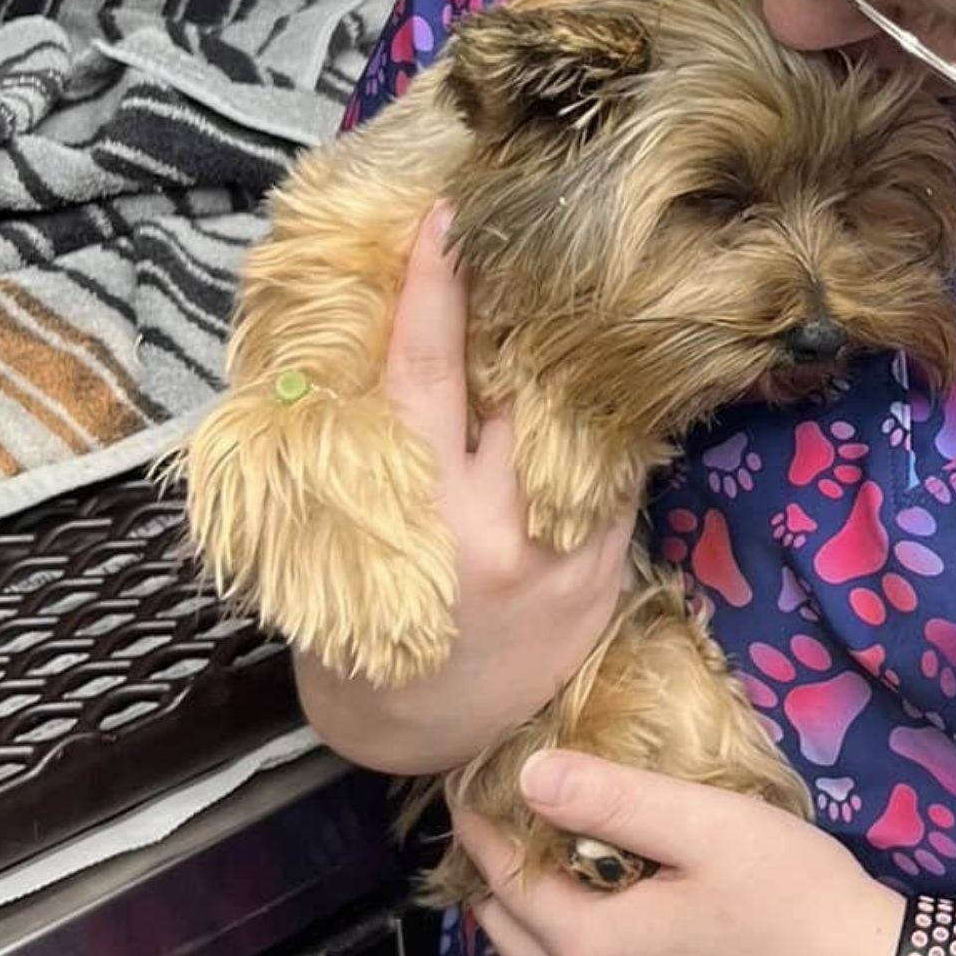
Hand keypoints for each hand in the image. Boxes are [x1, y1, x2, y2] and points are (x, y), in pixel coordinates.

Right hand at [291, 207, 632, 773]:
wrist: (415, 738)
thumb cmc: (357, 629)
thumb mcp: (338, 538)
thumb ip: (372, 448)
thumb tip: (390, 336)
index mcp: (416, 512)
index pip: (426, 372)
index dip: (435, 287)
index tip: (448, 217)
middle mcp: (498, 528)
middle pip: (526, 385)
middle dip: (529, 316)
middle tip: (533, 249)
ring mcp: (566, 555)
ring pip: (589, 428)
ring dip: (580, 372)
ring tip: (577, 315)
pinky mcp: (607, 574)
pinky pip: (618, 480)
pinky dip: (606, 436)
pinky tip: (600, 400)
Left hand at [459, 752, 903, 955]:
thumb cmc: (794, 896)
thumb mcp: (710, 826)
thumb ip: (616, 799)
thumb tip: (529, 774)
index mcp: (592, 943)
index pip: (504, 875)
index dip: (479, 822)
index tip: (468, 774)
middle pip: (504, 930)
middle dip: (489, 868)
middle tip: (497, 808)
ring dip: (511, 921)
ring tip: (526, 866)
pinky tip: (573, 929)